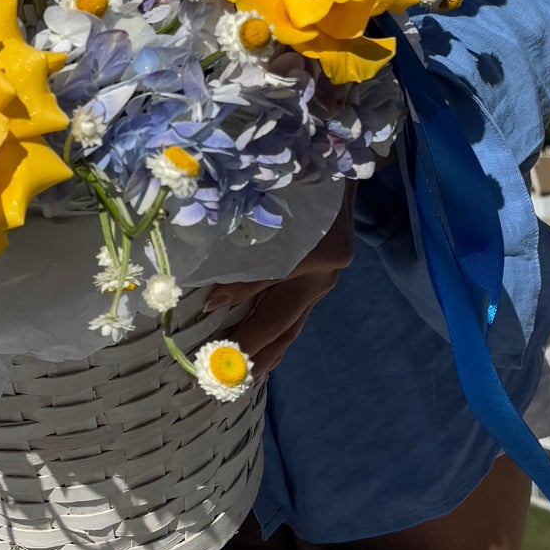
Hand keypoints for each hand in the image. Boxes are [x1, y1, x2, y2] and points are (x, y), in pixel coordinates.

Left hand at [206, 178, 358, 376]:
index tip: (206, 311)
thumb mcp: (275, 197)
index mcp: (318, 246)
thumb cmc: (303, 176)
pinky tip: (263, 361)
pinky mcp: (322, 286)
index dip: (238, 294)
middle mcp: (326, 270)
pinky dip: (277, 342)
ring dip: (265, 355)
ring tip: (240, 381)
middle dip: (250, 347)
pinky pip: (297, 320)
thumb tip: (215, 295)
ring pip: (292, 326)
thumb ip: (250, 243)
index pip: (270, 278)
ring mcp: (326, 281)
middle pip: (283, 317)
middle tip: (219, 373)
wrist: (343, 168)